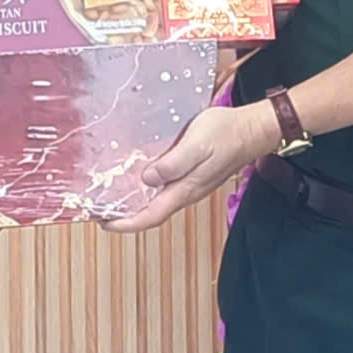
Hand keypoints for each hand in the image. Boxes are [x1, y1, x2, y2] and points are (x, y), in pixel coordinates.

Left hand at [103, 103, 277, 232]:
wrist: (253, 129)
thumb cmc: (226, 133)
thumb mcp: (197, 145)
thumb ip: (173, 164)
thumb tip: (147, 179)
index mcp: (185, 190)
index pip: (151, 216)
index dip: (126, 223)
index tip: (103, 222)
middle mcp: (186, 192)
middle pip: (151, 212)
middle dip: (125, 215)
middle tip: (99, 207)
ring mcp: (190, 184)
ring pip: (157, 201)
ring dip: (134, 201)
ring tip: (111, 194)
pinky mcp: (192, 173)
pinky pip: (164, 186)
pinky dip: (146, 187)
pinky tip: (136, 174)